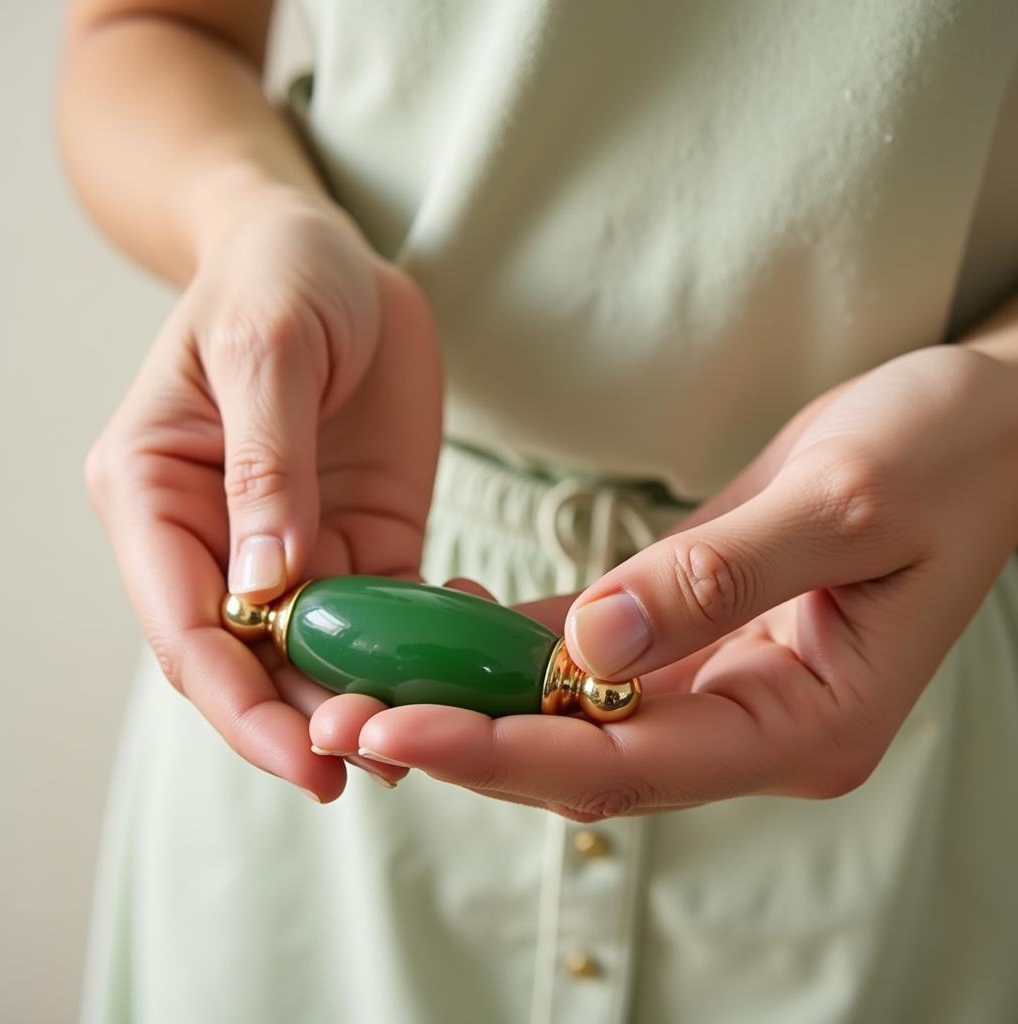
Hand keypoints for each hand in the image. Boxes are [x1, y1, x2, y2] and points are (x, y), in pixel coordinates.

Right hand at [87, 190, 440, 799]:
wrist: (330, 253)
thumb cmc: (276, 277)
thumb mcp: (266, 349)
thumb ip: (265, 465)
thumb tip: (265, 587)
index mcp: (156, 494)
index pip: (185, 626)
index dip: (237, 701)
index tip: (302, 754)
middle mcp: (217, 537)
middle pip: (250, 659)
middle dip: (303, 719)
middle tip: (372, 766)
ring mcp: (295, 545)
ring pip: (322, 651)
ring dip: (366, 698)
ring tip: (426, 740)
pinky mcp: (363, 536)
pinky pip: (390, 611)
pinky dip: (421, 647)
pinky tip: (464, 666)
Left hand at [340, 345, 1017, 817]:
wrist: (982, 425)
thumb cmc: (943, 456)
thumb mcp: (844, 503)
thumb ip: (716, 578)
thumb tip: (590, 644)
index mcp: (808, 720)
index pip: (632, 763)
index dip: (511, 752)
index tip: (404, 731)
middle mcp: (754, 722)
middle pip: (587, 757)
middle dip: (468, 740)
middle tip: (345, 720)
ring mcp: (723, 682)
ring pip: (578, 712)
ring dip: (476, 698)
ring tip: (365, 679)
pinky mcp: (695, 629)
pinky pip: (591, 652)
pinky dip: (516, 645)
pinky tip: (443, 618)